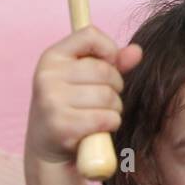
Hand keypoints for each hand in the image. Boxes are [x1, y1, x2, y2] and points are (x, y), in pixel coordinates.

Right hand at [25, 26, 142, 165]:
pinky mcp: (62, 125)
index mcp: (51, 57)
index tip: (109, 65)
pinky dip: (110, 124)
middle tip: (105, 100)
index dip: (109, 50)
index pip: (90, 35)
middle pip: (105, 70)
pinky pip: (105, 118)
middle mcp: (47, 76)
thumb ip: (111, 63)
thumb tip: (137, 51)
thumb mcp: (84, 80)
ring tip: (101, 115)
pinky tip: (98, 129)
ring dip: (114, 109)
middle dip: (115, 87)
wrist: (48, 150)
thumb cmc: (71, 108)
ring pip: (108, 96)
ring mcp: (52, 101)